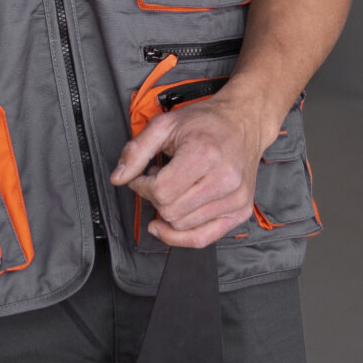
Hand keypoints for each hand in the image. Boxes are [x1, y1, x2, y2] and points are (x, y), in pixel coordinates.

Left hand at [109, 92, 272, 249]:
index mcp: (205, 155)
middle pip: (170, 211)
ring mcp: (235, 198)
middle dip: (155, 198)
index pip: (160, 192)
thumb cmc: (207, 123)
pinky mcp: (240, 211)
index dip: (142, 186)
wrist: (244, 123)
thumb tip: (118, 177)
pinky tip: (169, 227)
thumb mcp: (165, 125)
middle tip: (159, 180)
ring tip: (175, 189)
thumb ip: (137, 150)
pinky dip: (181, 237)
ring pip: (182, 225)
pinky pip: (203, 239)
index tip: (142, 177)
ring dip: (169, 211)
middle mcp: (224, 179)